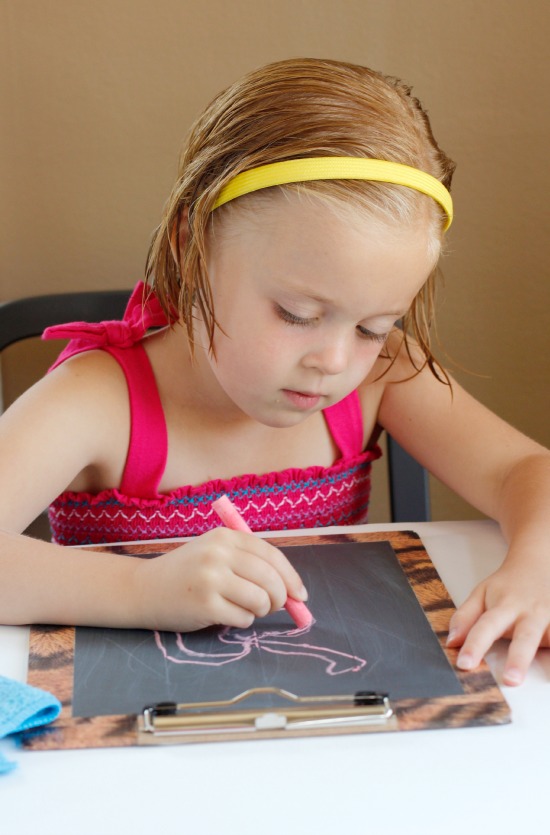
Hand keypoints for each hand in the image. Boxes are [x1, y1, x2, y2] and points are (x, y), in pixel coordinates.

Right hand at [133, 527, 307, 632]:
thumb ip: (249, 563)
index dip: (291, 577)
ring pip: (260, 600)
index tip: (300, 594)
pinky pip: (243, 618)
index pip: (272, 555)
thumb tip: (291, 589)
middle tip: (273, 607)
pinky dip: (242, 621)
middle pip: (270, 579)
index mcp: (225, 537)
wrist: (143, 589)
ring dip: (259, 611)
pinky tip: (226, 615)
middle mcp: (219, 554)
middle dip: (280, 598)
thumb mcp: (215, 553)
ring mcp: (211, 578)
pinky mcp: (205, 604)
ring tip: (244, 609)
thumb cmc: (186, 573)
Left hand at [446, 561, 549, 685]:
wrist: (539, 562)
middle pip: (524, 637)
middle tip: (511, 680)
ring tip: (548, 679)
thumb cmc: (508, 585)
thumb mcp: (481, 594)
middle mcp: (530, 613)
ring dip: (549, 654)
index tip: (464, 664)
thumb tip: (451, 643)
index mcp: (505, 606)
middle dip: (518, 658)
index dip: (474, 645)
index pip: (486, 627)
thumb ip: (465, 617)